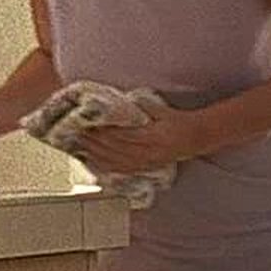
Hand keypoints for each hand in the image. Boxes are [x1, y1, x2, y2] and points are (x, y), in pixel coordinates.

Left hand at [74, 101, 205, 173]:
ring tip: (80, 148)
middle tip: (75, 135)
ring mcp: (144, 162)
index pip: (118, 136)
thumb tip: (122, 102)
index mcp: (149, 136)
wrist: (195, 138)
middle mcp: (145, 153)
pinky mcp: (144, 167)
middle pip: (113, 149)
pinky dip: (106, 166)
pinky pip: (121, 169)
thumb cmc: (178, 122)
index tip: (86, 126)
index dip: (100, 132)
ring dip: (96, 155)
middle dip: (93, 143)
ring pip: (114, 161)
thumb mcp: (161, 110)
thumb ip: (142, 107)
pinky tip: (94, 163)